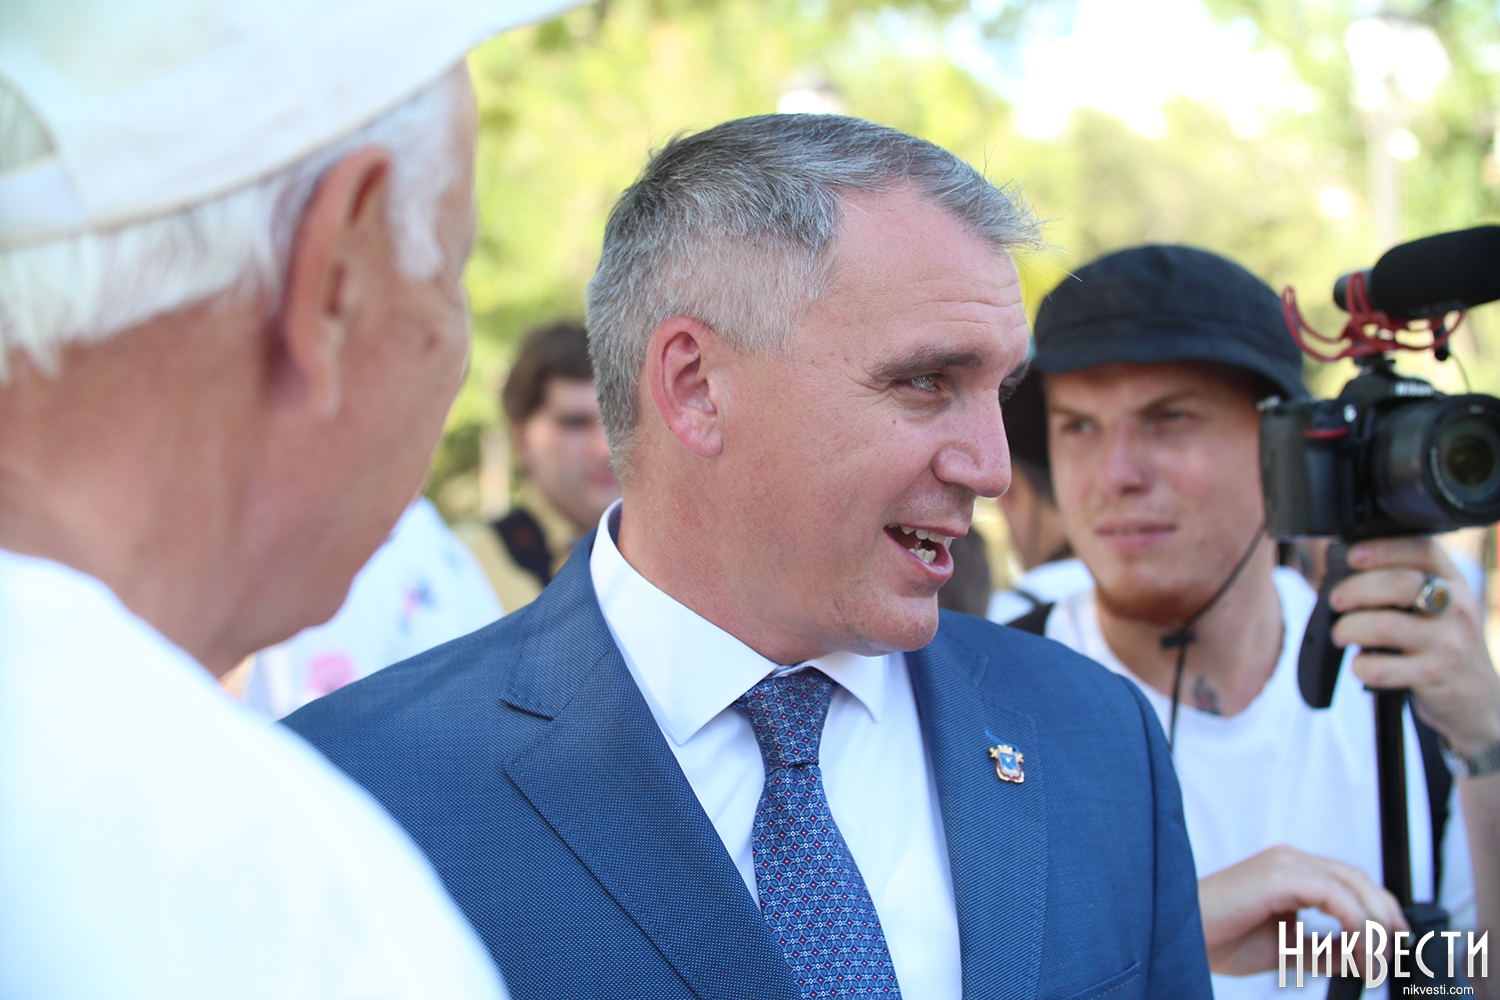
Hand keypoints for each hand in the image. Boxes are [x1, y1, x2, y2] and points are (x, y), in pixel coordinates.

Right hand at [1199, 845, 1405, 976]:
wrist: (1182, 937)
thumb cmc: (1219, 937)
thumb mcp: (1286, 948)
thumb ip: (1322, 948)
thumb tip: (1359, 957)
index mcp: (1290, 872)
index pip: (1350, 883)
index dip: (1380, 912)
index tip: (1392, 946)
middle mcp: (1291, 861)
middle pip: (1359, 880)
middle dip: (1386, 919)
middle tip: (1390, 958)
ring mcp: (1285, 864)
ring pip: (1353, 884)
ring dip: (1373, 927)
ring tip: (1373, 962)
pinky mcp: (1280, 875)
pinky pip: (1335, 895)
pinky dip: (1355, 923)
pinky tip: (1355, 949)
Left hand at [1332, 536, 1499, 757]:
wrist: (1479, 700)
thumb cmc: (1445, 645)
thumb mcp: (1440, 607)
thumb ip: (1406, 586)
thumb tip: (1343, 574)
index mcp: (1454, 582)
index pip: (1423, 550)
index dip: (1383, 548)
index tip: (1352, 555)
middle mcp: (1456, 609)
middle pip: (1399, 584)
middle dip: (1355, 589)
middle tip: (1337, 600)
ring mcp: (1449, 643)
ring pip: (1385, 625)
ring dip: (1349, 628)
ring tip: (1342, 633)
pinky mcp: (1434, 675)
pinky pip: (1382, 667)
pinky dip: (1360, 666)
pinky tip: (1362, 665)